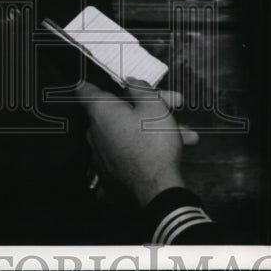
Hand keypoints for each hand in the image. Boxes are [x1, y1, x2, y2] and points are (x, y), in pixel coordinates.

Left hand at [76, 79, 197, 206]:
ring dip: (151, 131)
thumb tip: (130, 82)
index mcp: (101, 112)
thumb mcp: (154, 107)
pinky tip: (163, 153)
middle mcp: (95, 133)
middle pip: (116, 113)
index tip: (86, 81)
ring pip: (127, 134)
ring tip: (184, 135)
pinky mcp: (109, 175)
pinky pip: (126, 155)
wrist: (157, 190)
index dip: (89, 83)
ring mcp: (101, 156)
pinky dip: (142, 151)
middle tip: (171, 106)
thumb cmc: (154, 145)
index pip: (86, 91)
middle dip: (143, 108)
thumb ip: (141, 89)